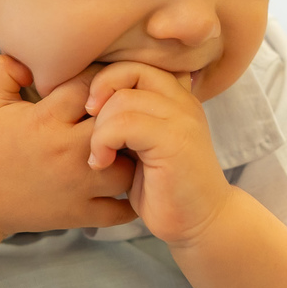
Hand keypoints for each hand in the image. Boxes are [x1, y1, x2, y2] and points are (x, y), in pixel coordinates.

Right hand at [0, 55, 136, 236]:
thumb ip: (6, 69)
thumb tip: (30, 55)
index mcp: (45, 120)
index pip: (90, 86)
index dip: (102, 80)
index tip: (103, 85)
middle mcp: (65, 151)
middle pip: (118, 124)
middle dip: (126, 117)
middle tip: (130, 115)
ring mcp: (75, 185)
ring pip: (127, 168)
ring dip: (134, 160)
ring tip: (132, 150)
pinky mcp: (79, 214)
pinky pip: (120, 211)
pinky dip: (132, 202)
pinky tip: (132, 187)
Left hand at [85, 62, 231, 245]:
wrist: (199, 222)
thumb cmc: (164, 188)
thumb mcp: (142, 145)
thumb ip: (128, 118)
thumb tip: (87, 99)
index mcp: (175, 98)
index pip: (136, 65)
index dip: (107, 80)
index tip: (91, 109)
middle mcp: (182, 101)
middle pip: (130, 71)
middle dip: (100, 94)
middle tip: (89, 125)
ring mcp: (182, 119)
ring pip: (122, 99)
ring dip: (99, 128)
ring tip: (98, 155)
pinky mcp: (175, 140)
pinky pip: (125, 123)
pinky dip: (104, 142)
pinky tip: (102, 162)